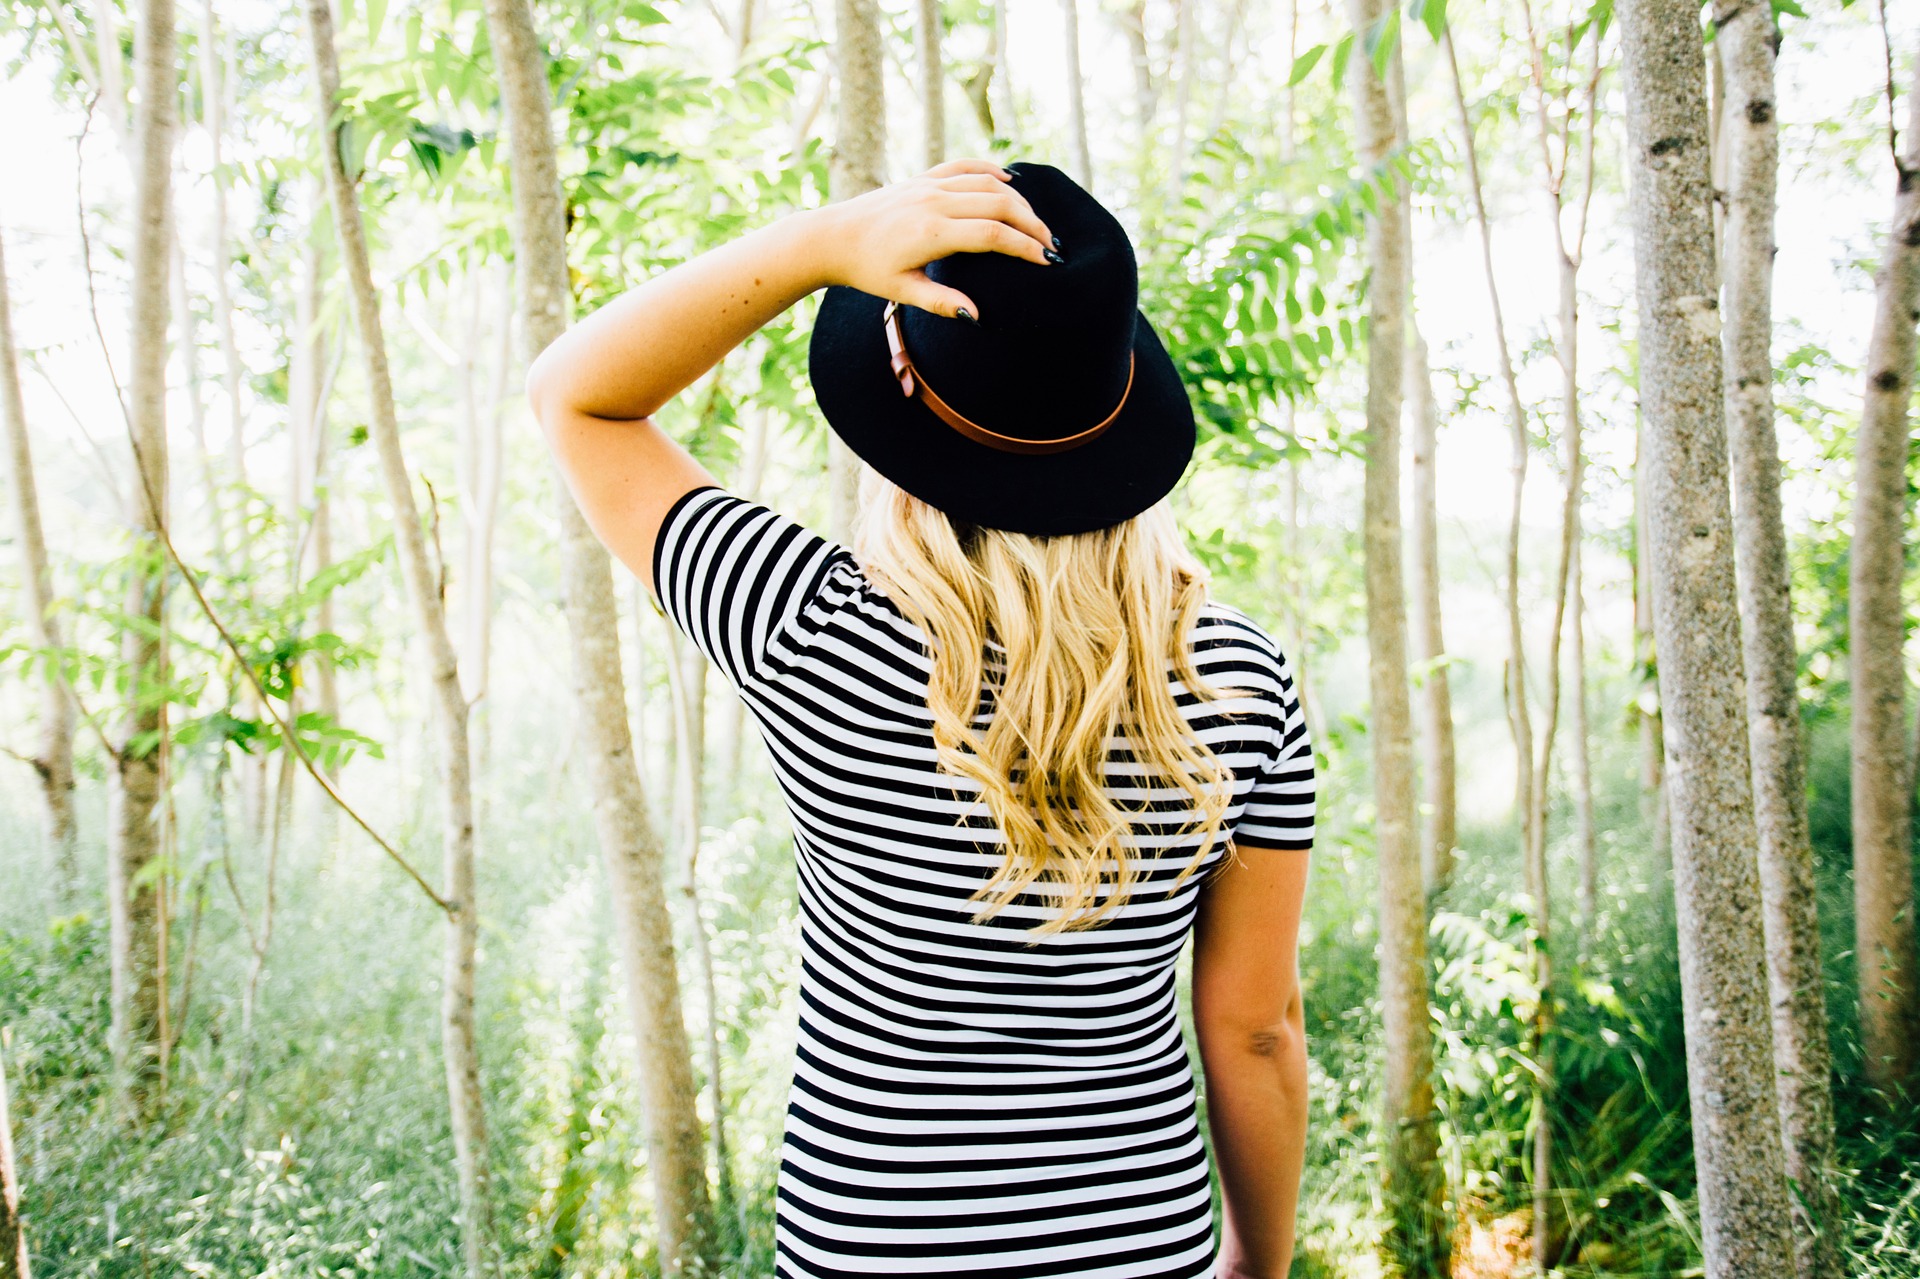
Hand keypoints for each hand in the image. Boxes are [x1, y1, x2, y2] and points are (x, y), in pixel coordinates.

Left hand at [813, 158, 1058, 321]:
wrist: (833, 237)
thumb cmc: (866, 270)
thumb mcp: (901, 292)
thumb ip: (940, 303)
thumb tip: (976, 316)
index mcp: (931, 233)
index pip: (994, 235)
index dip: (1026, 248)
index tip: (1048, 262)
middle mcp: (934, 202)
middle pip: (1001, 204)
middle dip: (1033, 225)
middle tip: (1051, 245)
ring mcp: (929, 184)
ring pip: (989, 183)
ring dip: (1019, 201)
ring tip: (1036, 224)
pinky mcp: (923, 176)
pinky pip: (966, 166)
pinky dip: (992, 171)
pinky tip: (1010, 181)